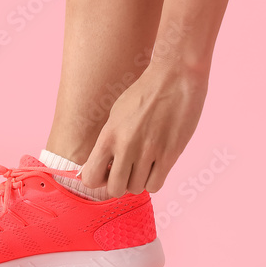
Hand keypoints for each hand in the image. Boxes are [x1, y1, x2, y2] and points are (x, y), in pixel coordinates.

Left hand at [81, 63, 207, 196]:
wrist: (175, 77)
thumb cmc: (145, 93)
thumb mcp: (116, 114)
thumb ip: (108, 140)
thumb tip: (102, 164)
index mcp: (108, 135)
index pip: (90, 178)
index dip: (98, 180)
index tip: (107, 172)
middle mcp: (126, 146)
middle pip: (115, 189)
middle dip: (120, 184)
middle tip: (127, 172)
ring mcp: (148, 151)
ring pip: (136, 189)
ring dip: (139, 181)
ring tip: (144, 165)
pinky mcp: (169, 154)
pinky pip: (155, 185)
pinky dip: (154, 180)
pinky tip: (157, 166)